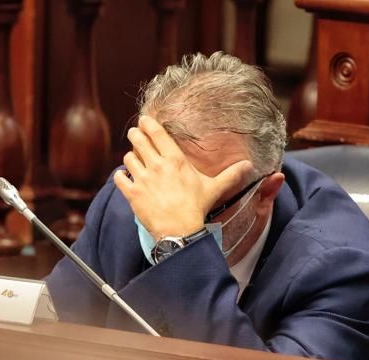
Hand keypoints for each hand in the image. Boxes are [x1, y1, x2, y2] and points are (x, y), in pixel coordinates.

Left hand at [113, 116, 252, 237]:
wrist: (181, 231)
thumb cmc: (197, 208)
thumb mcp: (214, 189)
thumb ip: (230, 175)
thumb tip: (249, 165)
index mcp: (175, 160)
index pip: (156, 133)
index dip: (147, 123)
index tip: (143, 120)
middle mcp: (157, 166)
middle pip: (137, 140)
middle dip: (135, 136)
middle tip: (136, 136)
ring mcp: (142, 180)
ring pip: (128, 158)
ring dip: (130, 158)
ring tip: (134, 161)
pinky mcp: (133, 194)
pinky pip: (119, 178)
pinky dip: (121, 176)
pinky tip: (125, 178)